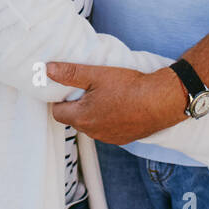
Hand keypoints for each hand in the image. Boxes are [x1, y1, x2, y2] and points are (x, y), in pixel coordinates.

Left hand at [46, 62, 183, 143]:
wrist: (161, 101)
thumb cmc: (129, 86)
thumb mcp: (96, 74)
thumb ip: (70, 73)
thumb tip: (47, 69)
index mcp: (82, 117)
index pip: (57, 112)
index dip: (59, 99)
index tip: (67, 88)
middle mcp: (93, 132)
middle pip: (74, 119)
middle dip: (76, 105)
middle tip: (87, 88)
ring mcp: (109, 137)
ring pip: (91, 125)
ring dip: (93, 113)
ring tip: (105, 95)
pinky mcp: (123, 139)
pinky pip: (107, 130)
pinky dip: (108, 119)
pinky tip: (119, 105)